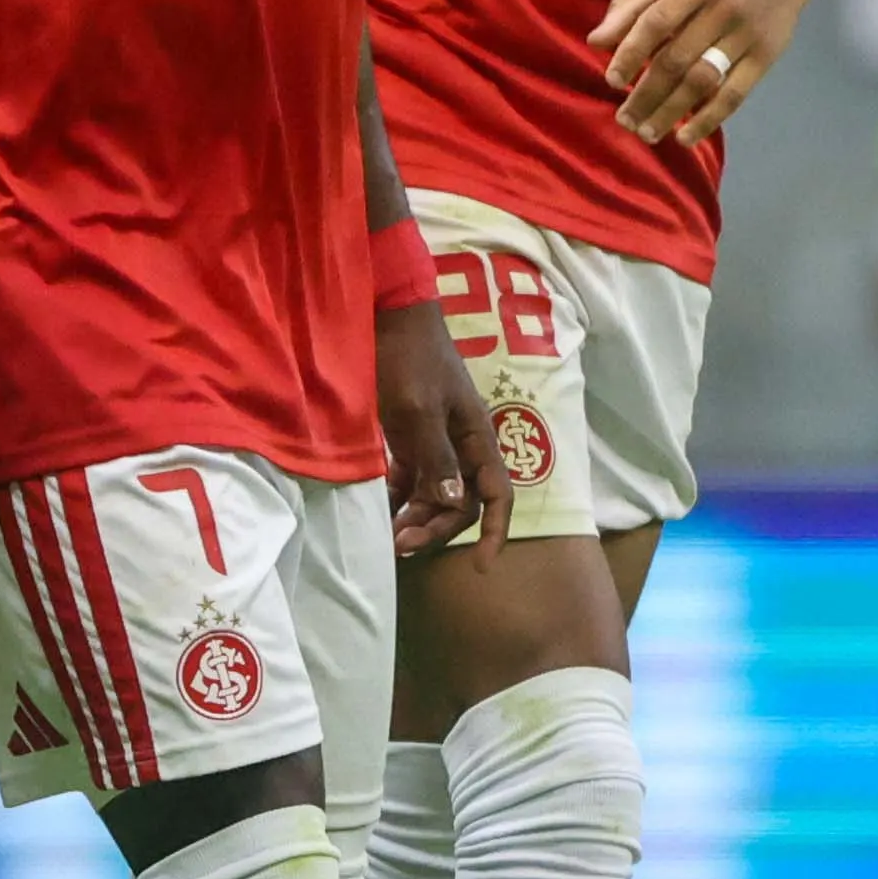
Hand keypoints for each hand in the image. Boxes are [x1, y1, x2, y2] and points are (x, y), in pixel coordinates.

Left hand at [376, 293, 499, 554]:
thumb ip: (437, 458)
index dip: (495, 531)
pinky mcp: (408, 435)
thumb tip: (456, 505)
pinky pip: (411, 479)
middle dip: (437, 529)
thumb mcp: (420, 410)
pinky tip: (380, 511)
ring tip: (389, 536)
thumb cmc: (409, 357)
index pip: (498, 493)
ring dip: (416, 518)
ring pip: (435, 495)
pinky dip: (399, 498)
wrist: (386, 313)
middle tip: (400, 545)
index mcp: (476, 436)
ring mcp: (435, 440)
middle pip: (461, 502)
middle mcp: (461, 444)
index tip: (479, 565)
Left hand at [594, 0, 816, 146]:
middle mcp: (721, 9)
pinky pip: (735, 94)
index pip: (655, 23)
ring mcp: (745, 35)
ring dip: (672, 112)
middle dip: (646, 94)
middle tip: (624, 120)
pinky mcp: (765, 56)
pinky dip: (709, 119)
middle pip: (677, 59)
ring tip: (646, 133)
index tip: (612, 81)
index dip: (630, 54)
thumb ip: (631, 3)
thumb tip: (595, 41)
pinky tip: (685, 137)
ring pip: (703, 81)